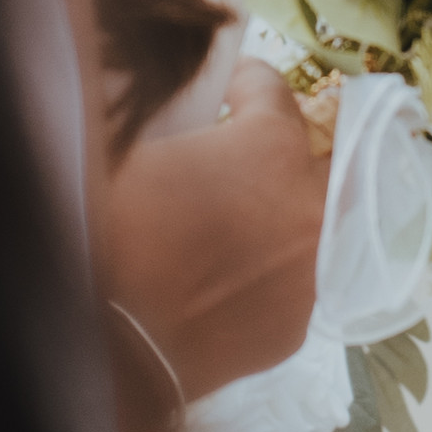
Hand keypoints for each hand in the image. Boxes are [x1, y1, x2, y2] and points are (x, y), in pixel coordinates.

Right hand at [107, 64, 331, 397]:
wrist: (107, 350)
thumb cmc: (107, 238)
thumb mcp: (130, 155)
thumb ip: (177, 130)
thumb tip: (188, 124)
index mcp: (273, 148)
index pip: (273, 89)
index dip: (241, 81)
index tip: (225, 88)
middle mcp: (312, 207)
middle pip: (324, 154)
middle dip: (290, 143)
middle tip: (250, 148)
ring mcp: (312, 271)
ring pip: (318, 223)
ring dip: (288, 210)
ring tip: (245, 214)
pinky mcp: (297, 325)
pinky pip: (295, 279)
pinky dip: (271, 268)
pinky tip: (232, 273)